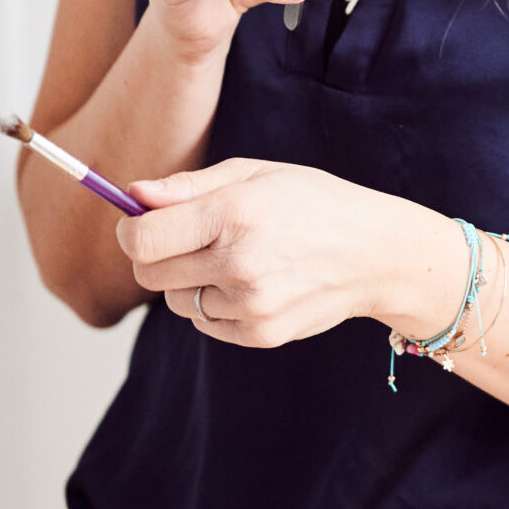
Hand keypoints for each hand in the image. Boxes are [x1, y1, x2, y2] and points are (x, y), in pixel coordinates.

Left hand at [118, 160, 463, 350]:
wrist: (378, 254)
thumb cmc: (315, 203)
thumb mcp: (257, 174)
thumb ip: (189, 186)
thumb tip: (133, 195)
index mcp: (235, 212)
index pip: (142, 239)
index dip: (131, 230)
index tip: (141, 223)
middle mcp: (240, 262)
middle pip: (149, 274)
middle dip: (155, 256)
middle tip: (188, 240)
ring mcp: (251, 304)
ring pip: (176, 301)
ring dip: (189, 281)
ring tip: (233, 260)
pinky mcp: (261, 334)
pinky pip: (204, 323)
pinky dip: (215, 305)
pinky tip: (251, 283)